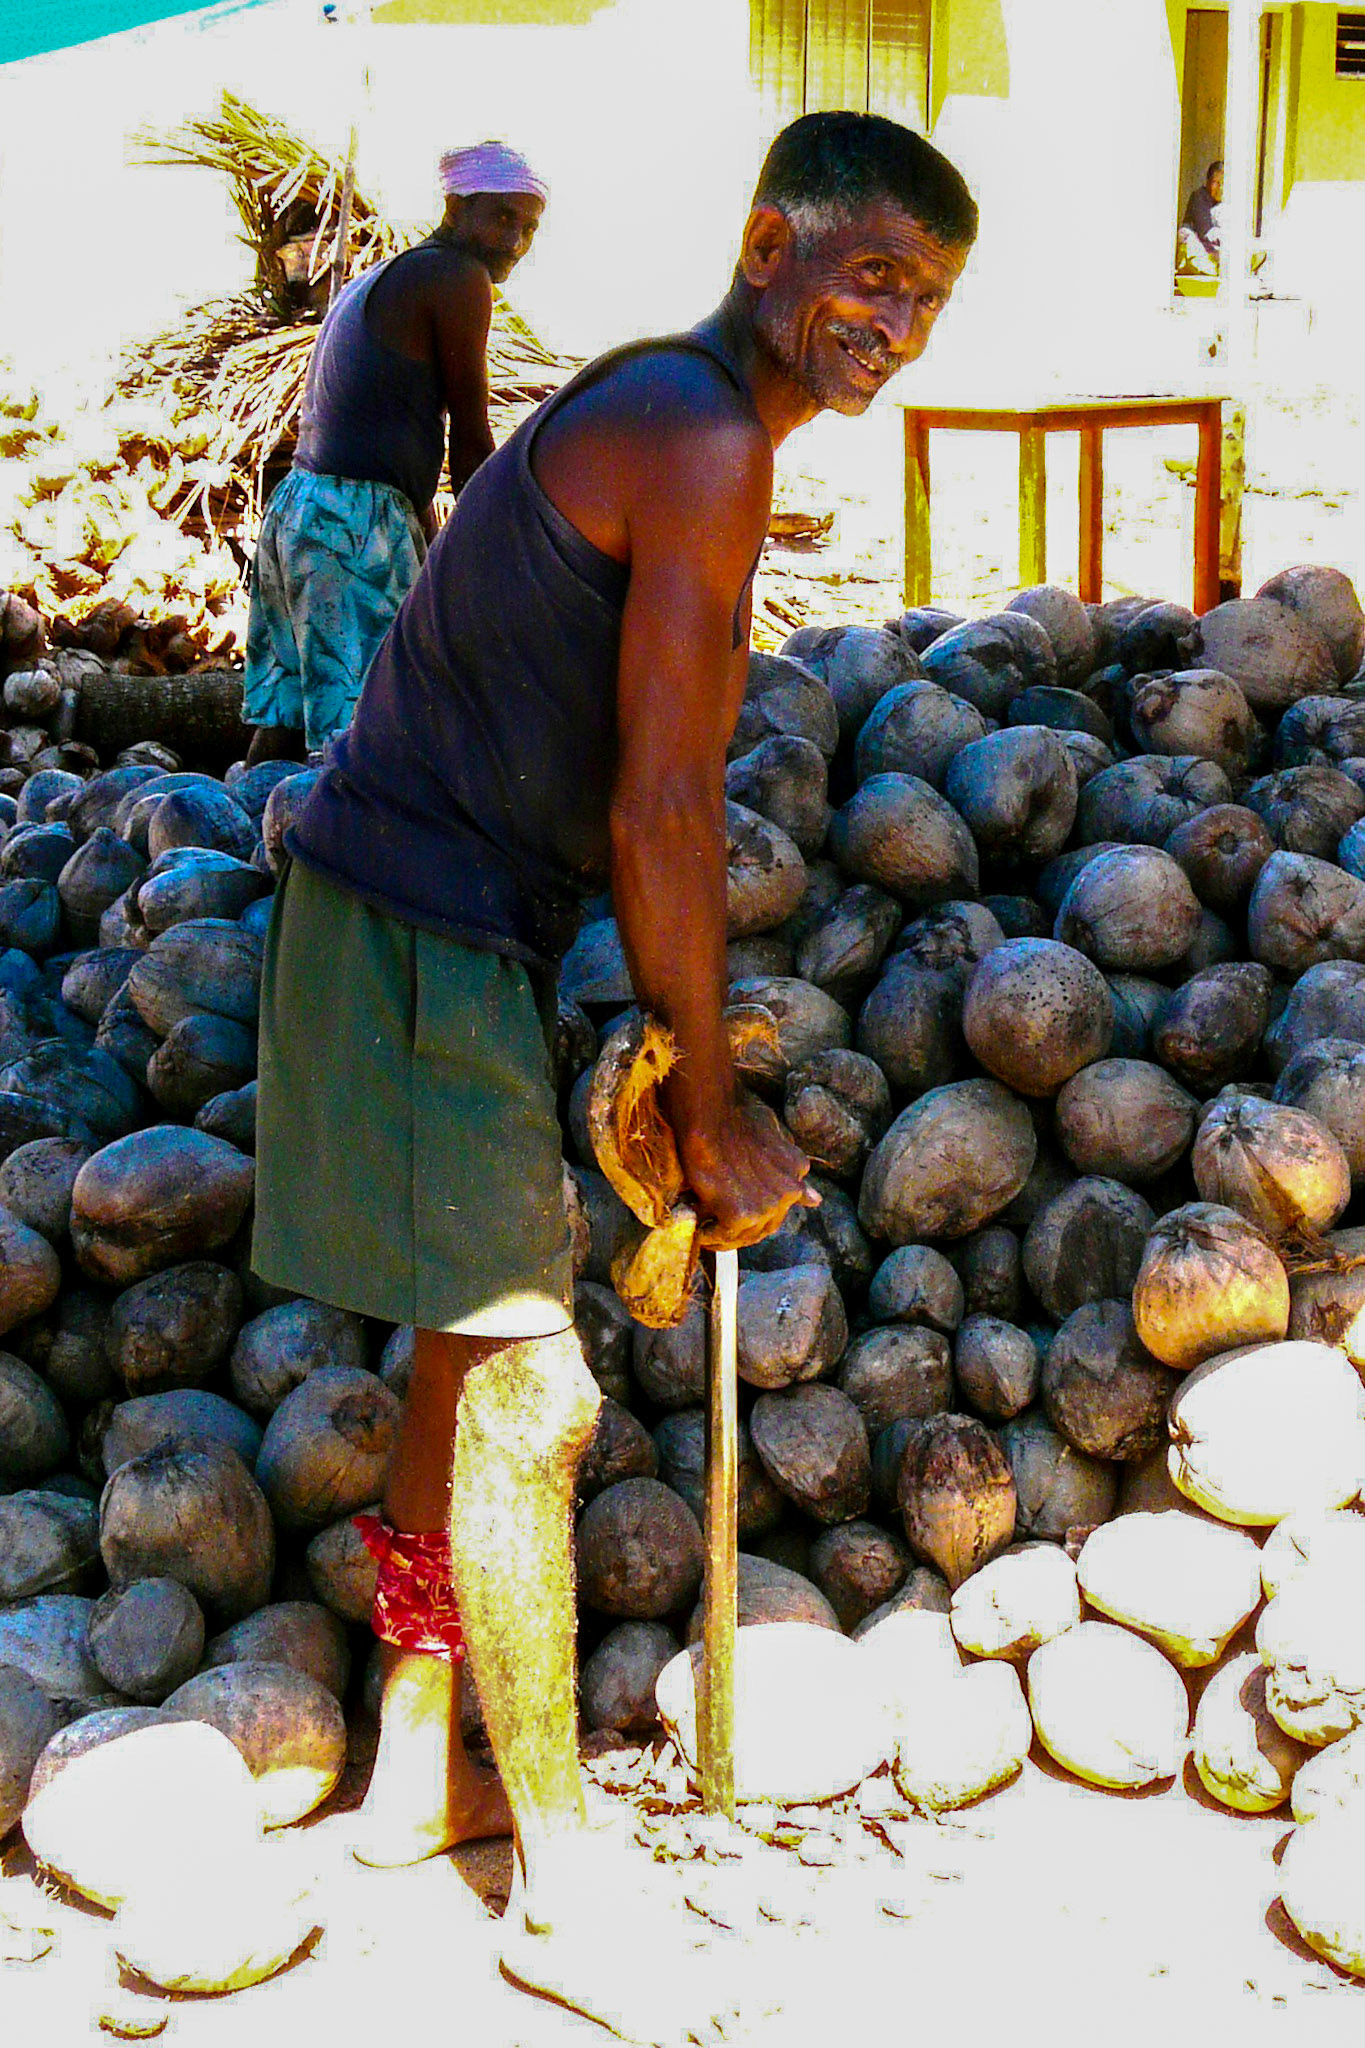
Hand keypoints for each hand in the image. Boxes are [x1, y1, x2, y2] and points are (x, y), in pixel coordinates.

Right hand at [676, 1094, 818, 1251]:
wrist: (712, 1115)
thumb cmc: (736, 1116)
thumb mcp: (775, 1135)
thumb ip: (792, 1168)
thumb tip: (817, 1200)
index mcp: (797, 1173)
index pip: (779, 1208)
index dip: (757, 1214)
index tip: (738, 1212)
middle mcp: (787, 1193)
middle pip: (764, 1227)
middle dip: (742, 1231)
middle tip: (717, 1227)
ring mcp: (765, 1206)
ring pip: (744, 1235)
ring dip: (724, 1236)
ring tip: (705, 1229)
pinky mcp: (739, 1215)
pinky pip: (722, 1236)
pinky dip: (708, 1235)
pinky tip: (699, 1227)